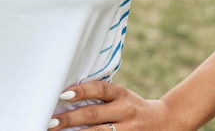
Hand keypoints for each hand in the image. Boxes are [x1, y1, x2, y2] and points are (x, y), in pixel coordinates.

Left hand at [48, 80, 171, 130]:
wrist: (164, 122)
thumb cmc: (131, 106)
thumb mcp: (120, 95)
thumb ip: (100, 95)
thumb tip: (67, 95)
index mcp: (121, 94)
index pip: (99, 89)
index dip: (81, 90)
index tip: (62, 94)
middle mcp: (125, 111)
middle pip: (94, 114)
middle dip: (70, 119)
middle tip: (51, 122)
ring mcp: (129, 130)